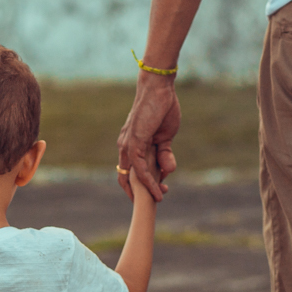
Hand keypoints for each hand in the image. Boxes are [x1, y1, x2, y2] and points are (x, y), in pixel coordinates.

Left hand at [117, 70, 179, 201]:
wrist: (159, 90)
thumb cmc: (161, 110)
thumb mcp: (165, 137)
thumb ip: (164, 155)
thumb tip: (167, 171)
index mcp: (130, 146)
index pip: (128, 172)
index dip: (137, 186)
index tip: (151, 195)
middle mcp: (125, 148)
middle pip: (125, 178)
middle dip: (139, 193)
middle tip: (155, 201)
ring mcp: (127, 146)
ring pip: (133, 176)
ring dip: (147, 190)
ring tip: (160, 198)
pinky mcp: (133, 144)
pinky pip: (140, 169)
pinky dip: (149, 182)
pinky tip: (158, 190)